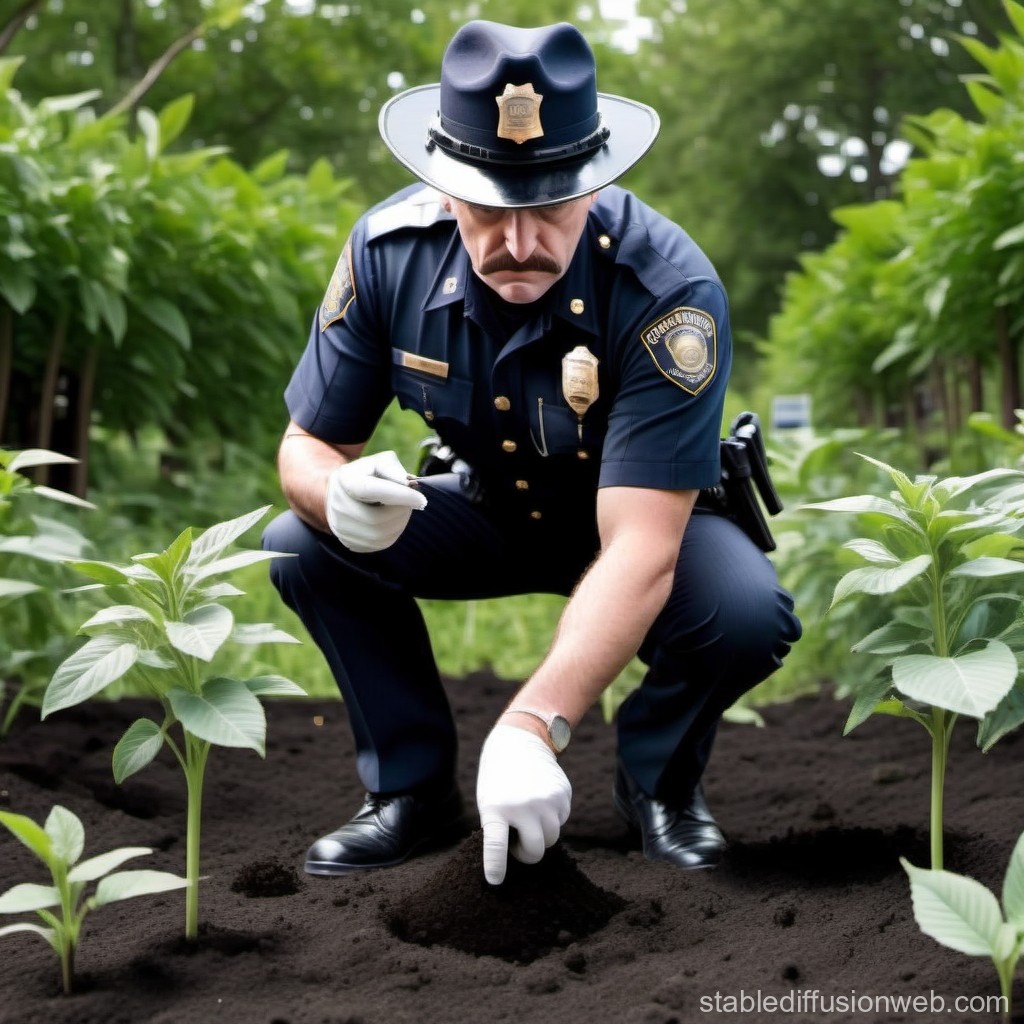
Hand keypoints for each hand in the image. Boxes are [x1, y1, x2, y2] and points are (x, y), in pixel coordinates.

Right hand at [325, 450, 426, 552]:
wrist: (343, 494)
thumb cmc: (366, 476)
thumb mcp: (377, 462)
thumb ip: (391, 467)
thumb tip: (407, 484)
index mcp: (344, 481)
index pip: (370, 490)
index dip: (399, 495)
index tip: (421, 499)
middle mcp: (338, 507)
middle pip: (376, 519)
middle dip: (401, 512)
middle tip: (412, 502)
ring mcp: (341, 528)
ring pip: (379, 535)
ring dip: (399, 522)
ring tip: (402, 509)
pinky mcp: (350, 543)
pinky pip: (379, 544)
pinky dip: (393, 533)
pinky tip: (393, 520)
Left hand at [476, 724, 571, 884]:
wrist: (518, 743)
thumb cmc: (499, 781)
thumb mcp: (490, 803)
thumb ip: (502, 829)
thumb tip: (525, 857)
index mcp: (496, 808)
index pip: (495, 845)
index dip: (496, 866)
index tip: (495, 881)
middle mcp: (522, 805)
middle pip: (536, 850)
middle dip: (529, 853)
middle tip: (520, 847)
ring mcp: (545, 800)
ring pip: (552, 837)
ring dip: (542, 834)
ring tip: (529, 817)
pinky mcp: (563, 794)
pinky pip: (561, 819)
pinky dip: (552, 817)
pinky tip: (541, 799)